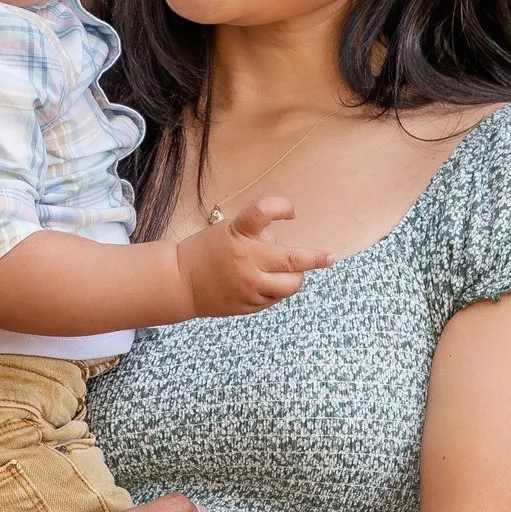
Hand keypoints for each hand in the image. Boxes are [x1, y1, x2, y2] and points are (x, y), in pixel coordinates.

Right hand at [174, 196, 330, 316]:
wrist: (180, 282)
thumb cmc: (206, 252)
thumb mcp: (228, 232)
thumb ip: (256, 236)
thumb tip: (282, 246)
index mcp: (238, 234)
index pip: (264, 211)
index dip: (282, 207)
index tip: (291, 212)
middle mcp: (247, 260)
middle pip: (293, 260)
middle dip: (316, 258)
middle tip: (329, 257)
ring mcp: (249, 285)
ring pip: (290, 284)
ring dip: (296, 277)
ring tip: (293, 273)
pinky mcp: (249, 304)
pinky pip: (275, 298)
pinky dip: (277, 289)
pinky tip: (268, 283)